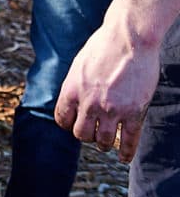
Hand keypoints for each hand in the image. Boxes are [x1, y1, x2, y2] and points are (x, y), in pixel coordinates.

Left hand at [54, 19, 159, 161]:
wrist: (129, 38)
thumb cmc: (104, 46)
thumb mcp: (80, 65)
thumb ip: (77, 84)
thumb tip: (75, 98)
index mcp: (71, 90)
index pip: (62, 119)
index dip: (68, 124)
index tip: (74, 124)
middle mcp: (88, 103)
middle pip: (81, 134)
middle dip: (86, 135)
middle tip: (92, 131)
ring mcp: (112, 110)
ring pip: (103, 141)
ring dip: (104, 143)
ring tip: (106, 142)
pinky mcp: (134, 112)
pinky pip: (129, 140)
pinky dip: (126, 152)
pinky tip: (124, 157)